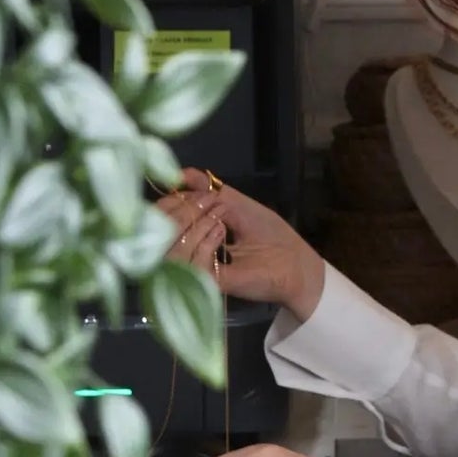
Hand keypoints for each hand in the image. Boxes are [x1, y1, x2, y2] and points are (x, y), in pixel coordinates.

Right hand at [156, 170, 325, 318]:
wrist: (295, 265)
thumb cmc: (270, 235)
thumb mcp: (238, 206)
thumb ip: (212, 191)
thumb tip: (184, 172)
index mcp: (195, 233)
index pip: (165, 218)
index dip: (171, 200)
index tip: (180, 185)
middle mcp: (190, 253)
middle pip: (162, 233)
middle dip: (182, 210)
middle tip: (208, 203)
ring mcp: (197, 270)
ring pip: (171, 248)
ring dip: (194, 225)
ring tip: (219, 221)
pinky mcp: (210, 284)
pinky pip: (190, 263)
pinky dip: (204, 243)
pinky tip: (221, 235)